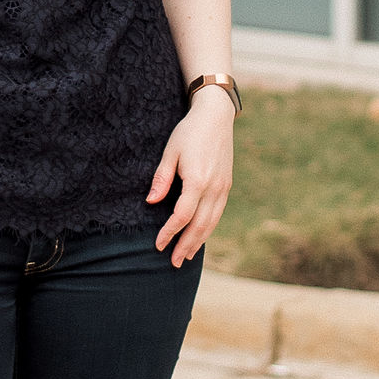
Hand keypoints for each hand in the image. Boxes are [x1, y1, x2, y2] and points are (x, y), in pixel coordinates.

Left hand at [148, 93, 233, 265]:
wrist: (216, 116)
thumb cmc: (189, 132)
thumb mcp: (170, 152)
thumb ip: (161, 179)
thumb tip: (151, 202)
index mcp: (197, 180)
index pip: (182, 215)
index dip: (170, 232)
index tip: (159, 244)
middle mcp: (213, 187)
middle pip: (199, 225)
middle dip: (186, 245)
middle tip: (174, 262)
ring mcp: (223, 187)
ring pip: (211, 222)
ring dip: (199, 241)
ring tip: (187, 256)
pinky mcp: (227, 185)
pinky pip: (217, 213)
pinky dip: (208, 228)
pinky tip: (200, 236)